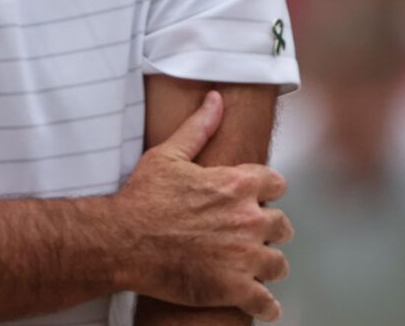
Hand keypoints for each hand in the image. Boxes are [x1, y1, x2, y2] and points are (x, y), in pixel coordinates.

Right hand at [112, 91, 292, 321]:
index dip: (267, 190)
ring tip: (254, 268)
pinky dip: (265, 305)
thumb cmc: (142, 197)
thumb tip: (215, 100)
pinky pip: (266, 302)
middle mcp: (248, 219)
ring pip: (278, 264)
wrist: (122, 240)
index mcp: (236, 184)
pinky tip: (260, 304)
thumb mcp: (167, 155)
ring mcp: (243, 256)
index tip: (257, 198)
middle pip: (282, 225)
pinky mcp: (234, 288)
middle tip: (251, 235)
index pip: (277, 184)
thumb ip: (198, 127)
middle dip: (269, 229)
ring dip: (268, 265)